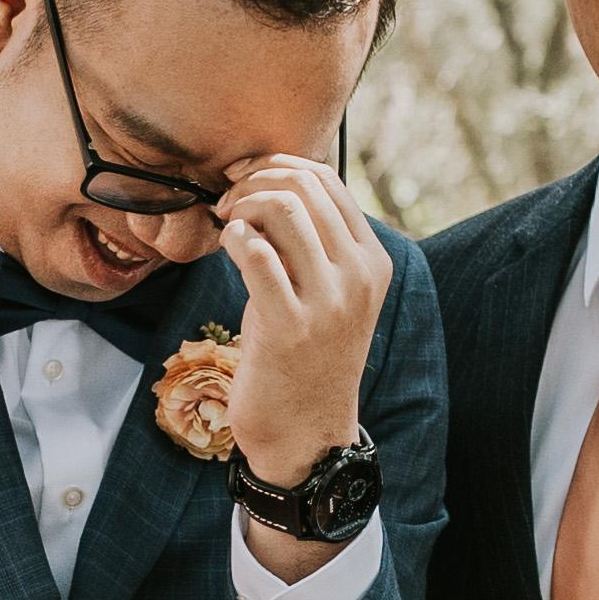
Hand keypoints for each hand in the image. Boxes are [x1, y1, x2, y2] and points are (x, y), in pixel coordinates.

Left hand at [212, 152, 392, 488]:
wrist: (305, 433)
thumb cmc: (302, 356)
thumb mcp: (324, 293)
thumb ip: (311, 243)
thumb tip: (269, 180)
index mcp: (372, 261)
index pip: (328, 181)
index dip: (277, 166)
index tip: (245, 180)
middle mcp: (358, 277)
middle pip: (304, 186)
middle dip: (254, 180)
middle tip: (228, 202)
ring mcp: (328, 303)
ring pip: (283, 209)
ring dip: (241, 206)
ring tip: (226, 224)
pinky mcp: (289, 327)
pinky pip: (256, 253)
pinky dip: (233, 238)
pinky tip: (226, 249)